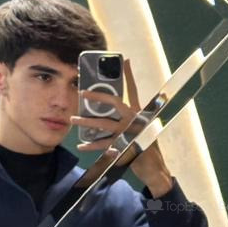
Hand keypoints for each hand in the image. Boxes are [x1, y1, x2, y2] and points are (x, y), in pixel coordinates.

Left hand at [71, 58, 172, 196]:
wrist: (154, 166)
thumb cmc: (147, 145)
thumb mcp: (143, 127)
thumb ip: (131, 117)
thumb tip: (115, 110)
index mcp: (139, 112)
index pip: (133, 89)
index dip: (129, 75)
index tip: (125, 60)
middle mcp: (133, 119)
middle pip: (114, 102)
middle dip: (97, 96)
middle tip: (82, 93)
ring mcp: (127, 133)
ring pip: (103, 123)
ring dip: (86, 121)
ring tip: (73, 119)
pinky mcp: (122, 147)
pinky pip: (102, 145)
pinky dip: (91, 145)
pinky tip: (81, 145)